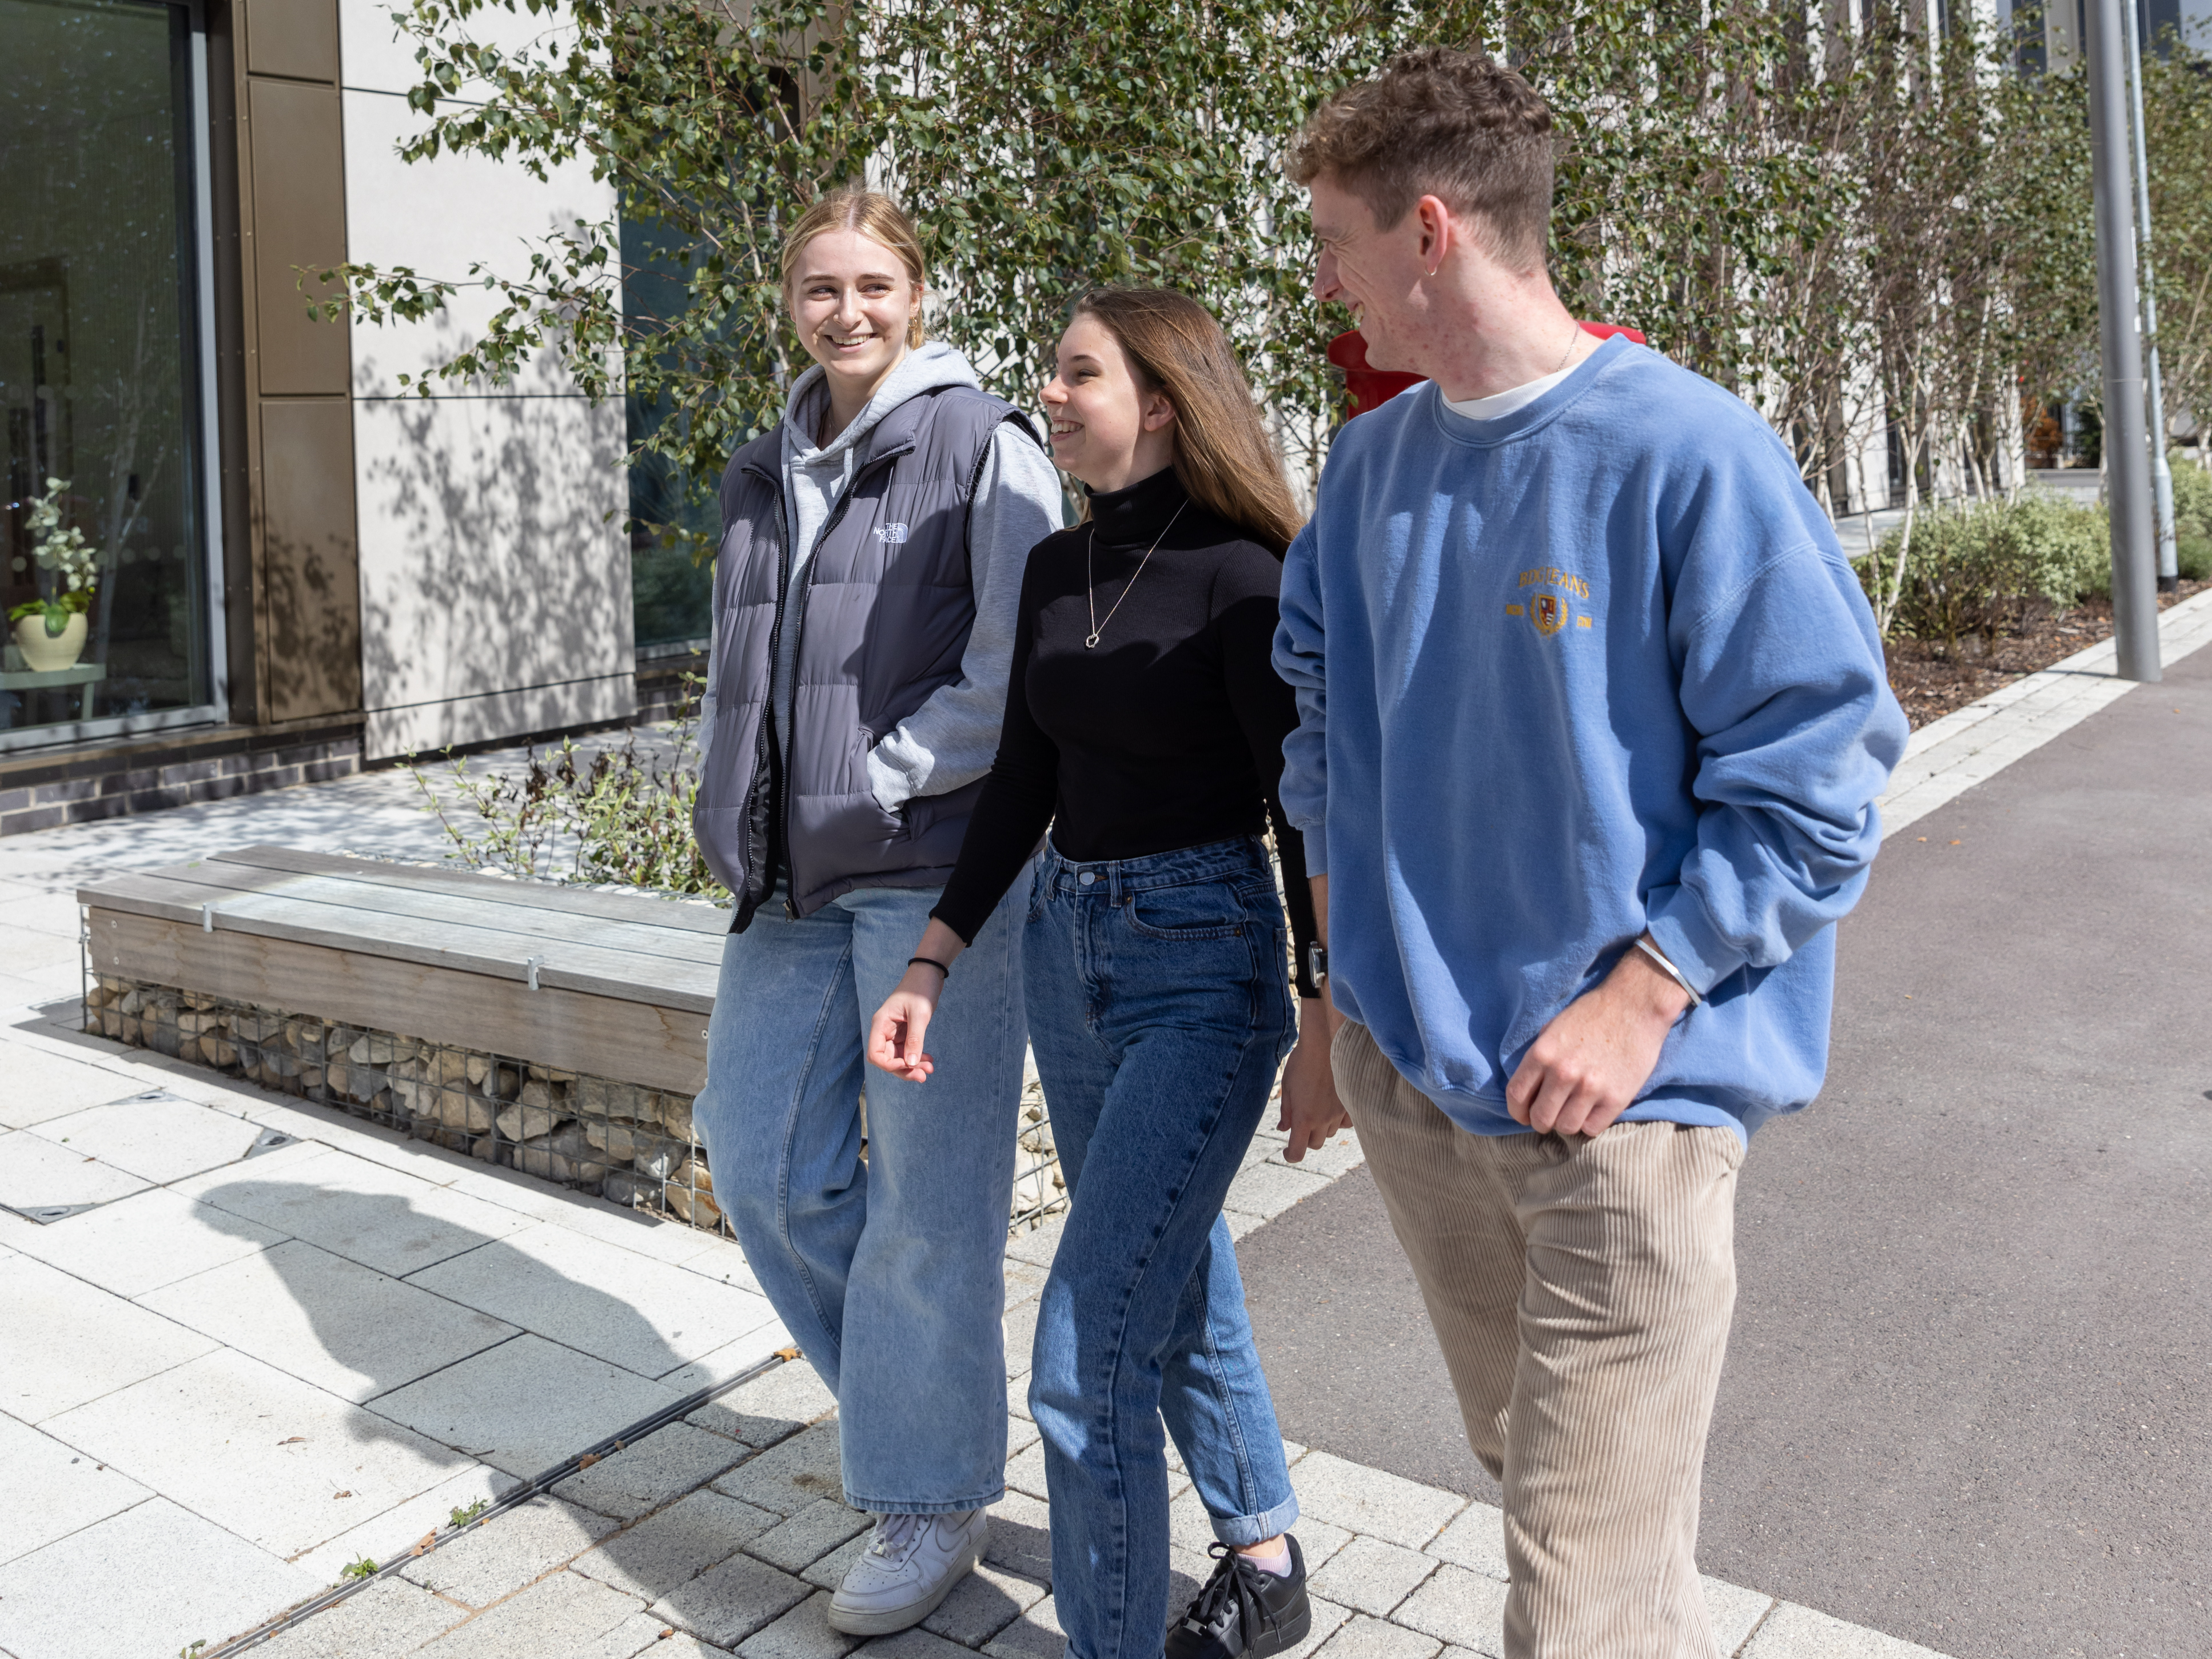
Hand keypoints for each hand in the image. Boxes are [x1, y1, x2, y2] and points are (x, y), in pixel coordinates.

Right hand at [868, 969, 943, 1081]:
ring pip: (898, 1057)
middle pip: (887, 1059)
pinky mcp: (904, 1032)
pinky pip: (906, 1051)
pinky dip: (916, 1057)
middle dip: (904, 1069)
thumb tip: (910, 1064)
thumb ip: (915, 1040)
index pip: (875, 1054)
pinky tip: (929, 1060)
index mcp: (881, 1023)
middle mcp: (884, 1030)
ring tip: (930, 1068)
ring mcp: (894, 1032)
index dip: (889, 1066)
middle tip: (924, 1075)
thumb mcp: (920, 1014)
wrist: (928, 973)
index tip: (909, 1067)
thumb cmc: (921, 988)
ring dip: (912, 1066)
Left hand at [1279, 996, 1350, 1161]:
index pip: (1298, 1152)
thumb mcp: (1287, 1087)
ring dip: (1322, 1128)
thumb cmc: (1302, 1062)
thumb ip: (1286, 1112)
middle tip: (1300, 1125)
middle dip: (1306, 1139)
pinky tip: (1332, 1108)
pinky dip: (1338, 1120)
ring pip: (1331, 1133)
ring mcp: (1339, 1112)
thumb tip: (1283, 1129)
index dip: (1291, 1155)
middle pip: (1315, 1144)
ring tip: (1316, 1109)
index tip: (1287, 1151)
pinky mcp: (1350, 1103)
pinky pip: (1346, 1123)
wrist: (1325, 1042)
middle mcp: (1323, 1119)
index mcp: (1303, 1118)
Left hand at [1505, 939, 1688, 1137]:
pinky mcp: (1616, 1098)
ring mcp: (1590, 1087)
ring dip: (1567, 1123)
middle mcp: (1563, 1073)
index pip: (1516, 1096)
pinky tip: (1594, 1109)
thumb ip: (1539, 1058)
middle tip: (1551, 1115)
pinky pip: (1593, 1129)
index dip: (1517, 1111)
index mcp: (1542, 1054)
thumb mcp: (1553, 1028)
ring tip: (1574, 1111)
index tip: (1524, 1115)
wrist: (1635, 1005)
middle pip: (1540, 1118)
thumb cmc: (1592, 1014)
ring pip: (1566, 1127)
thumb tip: (1528, 1088)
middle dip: (1541, 1121)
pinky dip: (1591, 1123)